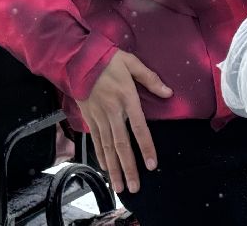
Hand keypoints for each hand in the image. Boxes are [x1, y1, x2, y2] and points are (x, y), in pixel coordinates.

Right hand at [75, 49, 171, 193]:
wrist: (77, 58)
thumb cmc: (107, 59)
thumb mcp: (131, 62)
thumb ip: (150, 78)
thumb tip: (168, 92)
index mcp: (126, 98)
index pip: (139, 128)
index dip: (146, 147)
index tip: (152, 165)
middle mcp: (113, 111)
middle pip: (121, 144)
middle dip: (128, 168)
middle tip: (134, 188)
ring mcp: (99, 116)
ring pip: (107, 147)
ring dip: (114, 168)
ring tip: (119, 187)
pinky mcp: (88, 117)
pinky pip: (95, 140)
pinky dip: (100, 156)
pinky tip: (106, 168)